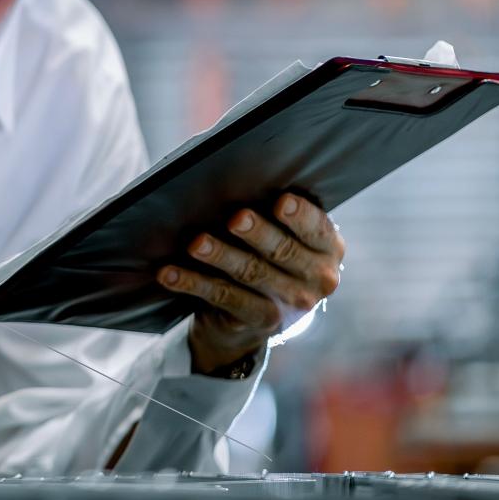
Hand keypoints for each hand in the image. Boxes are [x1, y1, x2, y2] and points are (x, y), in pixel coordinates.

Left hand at [161, 192, 345, 374]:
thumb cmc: (268, 253)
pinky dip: (194, 283)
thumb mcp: (283, 233)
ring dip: (221, 256)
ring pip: (251, 273)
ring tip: (196, 244)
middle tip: (235, 218)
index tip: (281, 201)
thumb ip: (273, 211)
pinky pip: (224, 297)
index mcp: (328, 248)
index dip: (300, 216)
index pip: (317, 229)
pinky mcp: (262, 320)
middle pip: (283, 251)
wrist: (257, 315)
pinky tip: (170, 273)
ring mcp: (291, 304)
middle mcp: (318, 278)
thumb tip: (234, 179)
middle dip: (257, 234)